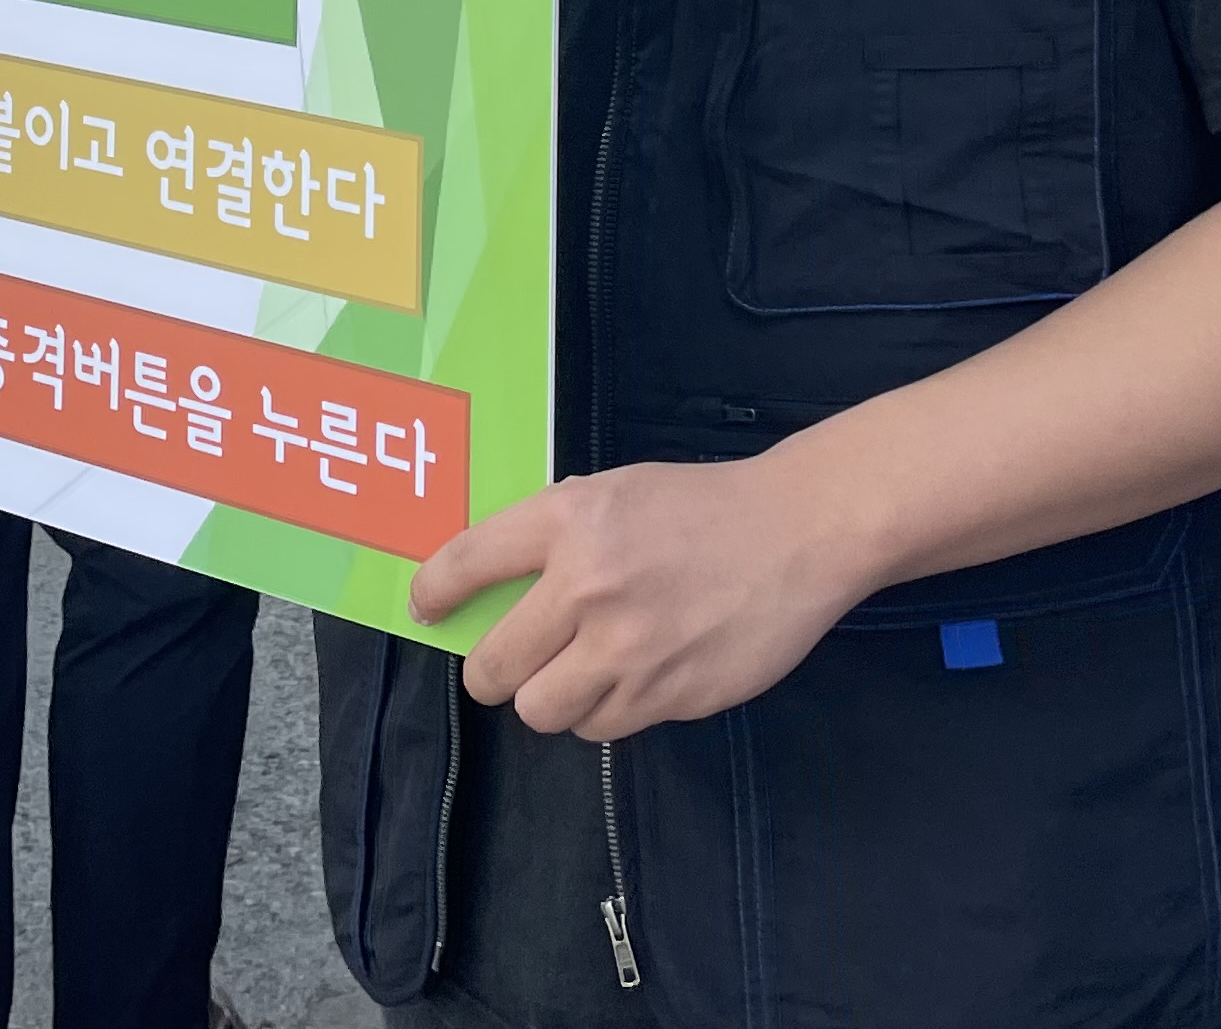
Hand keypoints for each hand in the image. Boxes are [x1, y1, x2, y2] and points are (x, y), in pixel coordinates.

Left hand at [407, 459, 861, 740]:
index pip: (467, 563)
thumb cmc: (700, 506)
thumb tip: (492, 590)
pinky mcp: (670, 696)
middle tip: (506, 666)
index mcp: (570, 523)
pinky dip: (606, 711)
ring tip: (579, 672)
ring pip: (544, 713)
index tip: (425, 609)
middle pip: (494, 669)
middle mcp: (589, 590)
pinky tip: (632, 677)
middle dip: (491, 674)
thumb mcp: (614, 493)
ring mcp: (630, 652)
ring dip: (552, 698)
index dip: (433, 593)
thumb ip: (554, 536)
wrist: (795, 533)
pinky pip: (606, 726)